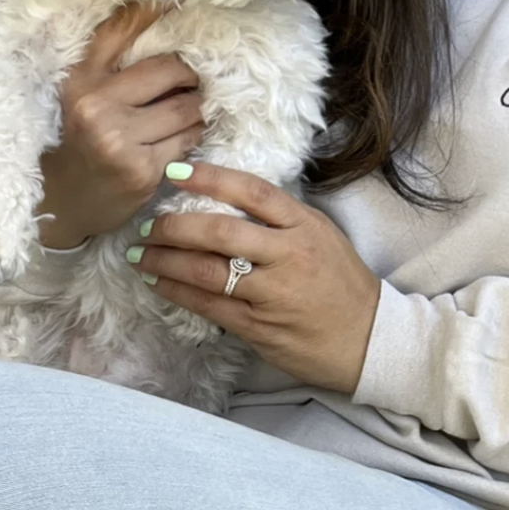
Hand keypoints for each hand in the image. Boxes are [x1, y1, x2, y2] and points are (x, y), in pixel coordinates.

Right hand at [38, 3, 204, 249]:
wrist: (69, 198)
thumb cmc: (87, 135)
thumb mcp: (89, 90)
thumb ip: (116, 49)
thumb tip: (159, 2)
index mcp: (80, 80)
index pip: (121, 32)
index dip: (155, 11)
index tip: (178, 1)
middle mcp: (94, 106)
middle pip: (171, 69)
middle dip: (190, 75)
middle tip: (194, 81)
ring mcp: (117, 139)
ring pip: (187, 106)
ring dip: (198, 108)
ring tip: (190, 111)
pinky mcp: (141, 169)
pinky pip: (189, 138)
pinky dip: (194, 134)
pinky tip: (185, 136)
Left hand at [127, 163, 380, 395]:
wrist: (367, 338)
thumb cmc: (343, 283)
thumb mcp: (322, 236)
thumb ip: (281, 221)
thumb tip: (228, 201)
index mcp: (305, 225)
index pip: (253, 192)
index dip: (211, 178)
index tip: (175, 171)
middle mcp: (289, 254)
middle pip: (221, 231)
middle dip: (175, 226)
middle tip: (148, 224)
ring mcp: (273, 292)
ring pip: (208, 270)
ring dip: (166, 261)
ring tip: (141, 254)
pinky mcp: (259, 326)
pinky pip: (209, 305)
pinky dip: (178, 292)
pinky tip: (159, 284)